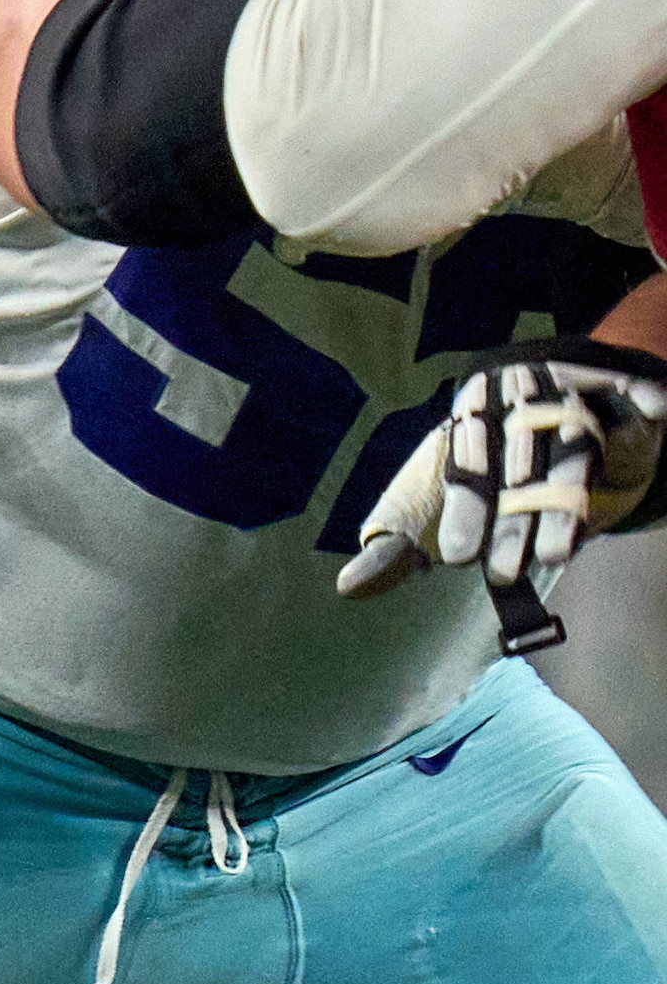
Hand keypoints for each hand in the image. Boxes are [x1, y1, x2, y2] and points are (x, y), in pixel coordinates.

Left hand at [336, 344, 666, 650]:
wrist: (544, 410)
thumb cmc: (478, 476)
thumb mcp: (432, 510)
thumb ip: (396, 550)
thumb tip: (347, 589)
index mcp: (469, 419)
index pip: (464, 466)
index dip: (464, 511)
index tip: (455, 558)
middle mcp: (518, 403)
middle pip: (518, 464)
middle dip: (514, 519)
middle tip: (505, 572)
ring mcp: (571, 398)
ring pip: (572, 450)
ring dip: (564, 503)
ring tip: (555, 558)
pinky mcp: (616, 394)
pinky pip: (630, 400)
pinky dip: (642, 404)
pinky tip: (649, 423)